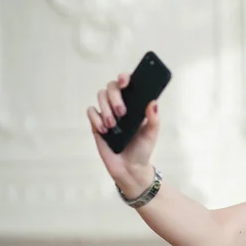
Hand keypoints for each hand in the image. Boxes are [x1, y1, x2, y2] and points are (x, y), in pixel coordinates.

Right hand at [86, 73, 157, 195]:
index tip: (125, 82)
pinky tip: (105, 130)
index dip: (125, 77)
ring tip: (113, 125)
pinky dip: (96, 118)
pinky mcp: (97, 123)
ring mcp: (108, 112)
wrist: (129, 168)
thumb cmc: (142, 148)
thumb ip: (154, 118)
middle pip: (112, 86)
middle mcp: (121, 104)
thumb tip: (153, 102)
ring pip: (100, 96)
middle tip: (122, 112)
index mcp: (136, 103)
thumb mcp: (152, 134)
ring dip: (106, 108)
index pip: (129, 83)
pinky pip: (91, 111)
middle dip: (115, 97)